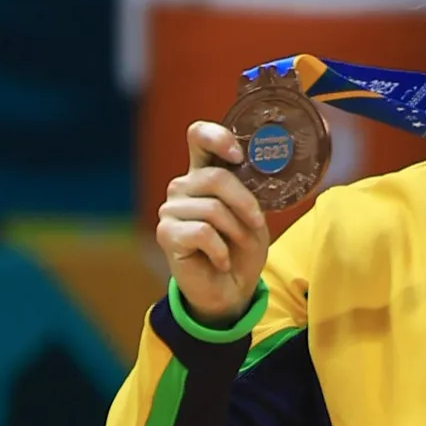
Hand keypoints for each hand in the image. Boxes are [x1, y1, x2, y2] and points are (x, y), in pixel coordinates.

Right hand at [155, 121, 270, 322]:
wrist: (231, 288)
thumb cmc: (242, 247)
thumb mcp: (254, 214)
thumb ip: (250, 188)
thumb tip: (259, 164)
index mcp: (205, 172)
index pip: (199, 136)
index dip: (217, 137)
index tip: (238, 155)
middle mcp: (184, 185)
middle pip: (216, 178)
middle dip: (245, 204)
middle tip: (255, 225)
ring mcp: (171, 208)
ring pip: (212, 208)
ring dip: (236, 232)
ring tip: (235, 246)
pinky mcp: (166, 233)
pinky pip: (202, 232)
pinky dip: (221, 250)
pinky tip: (221, 260)